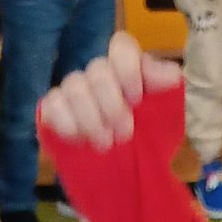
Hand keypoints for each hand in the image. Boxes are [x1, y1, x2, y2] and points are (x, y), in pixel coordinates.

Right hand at [38, 31, 184, 150]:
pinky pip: (52, 105)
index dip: (127, 70)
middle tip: (124, 134)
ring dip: (91, 119)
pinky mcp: (54, 110)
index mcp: (127, 68)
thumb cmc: (149, 139)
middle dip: (112, 105)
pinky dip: (66, 124)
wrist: (130, 174)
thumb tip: (170, 74)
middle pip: (97, 71)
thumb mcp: (168, 116)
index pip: (121, 46)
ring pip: (74, 88)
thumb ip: (167, 90)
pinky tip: (79, 140)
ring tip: (105, 143)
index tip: (136, 99)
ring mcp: (74, 91)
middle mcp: (99, 74)